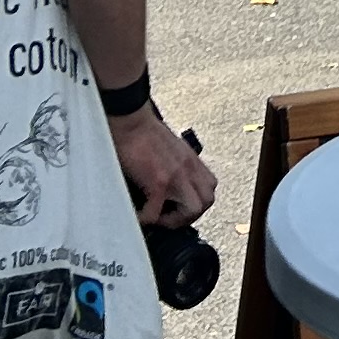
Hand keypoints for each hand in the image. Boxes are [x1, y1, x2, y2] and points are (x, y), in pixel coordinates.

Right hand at [115, 106, 213, 225]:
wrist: (129, 119)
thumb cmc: (141, 131)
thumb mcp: (168, 148)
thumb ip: (174, 165)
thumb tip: (167, 188)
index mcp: (190, 159)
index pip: (208, 187)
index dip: (194, 203)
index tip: (174, 208)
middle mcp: (188, 166)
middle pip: (207, 200)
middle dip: (188, 215)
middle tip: (168, 216)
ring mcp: (176, 174)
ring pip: (194, 209)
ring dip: (174, 219)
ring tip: (157, 216)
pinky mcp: (158, 180)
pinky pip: (156, 212)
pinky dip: (146, 218)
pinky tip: (137, 213)